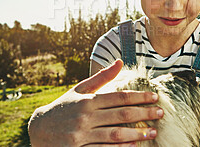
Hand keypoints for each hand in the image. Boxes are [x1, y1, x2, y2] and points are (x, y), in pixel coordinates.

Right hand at [28, 60, 163, 146]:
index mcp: (88, 100)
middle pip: (121, 115)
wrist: (39, 129)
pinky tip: (135, 146)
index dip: (139, 97)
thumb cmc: (64, 106)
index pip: (119, 97)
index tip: (155, 97)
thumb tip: (119, 61)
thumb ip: (101, 77)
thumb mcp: (80, 90)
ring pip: (115, 134)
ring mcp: (81, 135)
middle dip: (144, 114)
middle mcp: (85, 117)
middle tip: (160, 113)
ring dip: (137, 133)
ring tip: (153, 132)